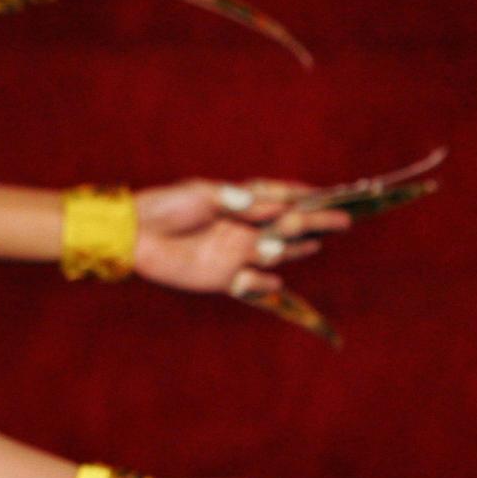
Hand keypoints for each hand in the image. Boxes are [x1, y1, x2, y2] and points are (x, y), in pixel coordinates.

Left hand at [130, 179, 349, 296]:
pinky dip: (262, 282)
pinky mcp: (222, 277)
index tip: (330, 195)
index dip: (305, 197)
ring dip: (294, 249)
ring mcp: (235, 252)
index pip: (280, 198)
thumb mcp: (201, 195)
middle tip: (342, 221)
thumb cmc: (165, 207)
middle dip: (314, 223)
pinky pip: (252, 283)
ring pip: (276, 253)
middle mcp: (243, 227)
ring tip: (314, 243)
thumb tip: (268, 206)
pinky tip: (271, 277)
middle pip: (288, 226)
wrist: (133, 235)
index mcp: (239, 202)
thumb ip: (235, 201)